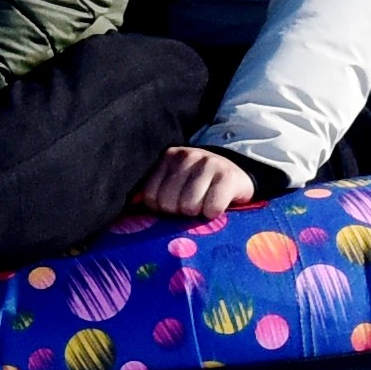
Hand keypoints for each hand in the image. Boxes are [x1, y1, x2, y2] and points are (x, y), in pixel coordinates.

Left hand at [134, 145, 258, 220]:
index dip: (161, 209)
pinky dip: (214, 213)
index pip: (150, 195)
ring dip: (197, 214)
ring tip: (204, 205)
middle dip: (180, 212)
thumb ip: (156, 192)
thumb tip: (133, 205)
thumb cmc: (199, 186)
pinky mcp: (228, 176)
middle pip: (169, 203)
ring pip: (190, 206)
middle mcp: (187, 156)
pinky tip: (217, 206)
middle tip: (191, 207)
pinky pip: (212, 208)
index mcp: (169, 157)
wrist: (237, 175)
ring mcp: (209, 163)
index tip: (174, 205)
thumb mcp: (175, 182)